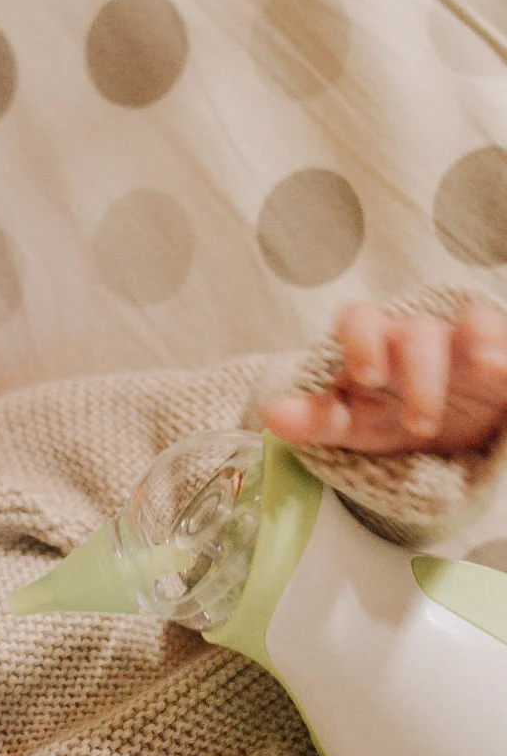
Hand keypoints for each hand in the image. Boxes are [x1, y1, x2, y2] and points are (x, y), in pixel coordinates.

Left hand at [262, 300, 506, 454]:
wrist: (447, 435)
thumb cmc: (390, 419)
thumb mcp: (353, 426)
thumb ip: (315, 420)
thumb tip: (271, 415)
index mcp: (371, 347)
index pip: (359, 320)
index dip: (361, 340)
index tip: (366, 377)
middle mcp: (414, 336)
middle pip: (415, 332)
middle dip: (419, 375)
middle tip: (419, 424)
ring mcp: (460, 339)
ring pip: (466, 325)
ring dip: (473, 349)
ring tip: (484, 373)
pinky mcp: (496, 347)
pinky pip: (499, 328)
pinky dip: (502, 342)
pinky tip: (502, 365)